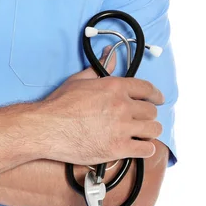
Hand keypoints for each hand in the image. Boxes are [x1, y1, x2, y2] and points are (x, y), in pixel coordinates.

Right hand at [30, 46, 163, 165]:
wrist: (47, 128)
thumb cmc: (59, 104)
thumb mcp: (79, 80)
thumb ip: (99, 68)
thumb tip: (109, 55)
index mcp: (114, 87)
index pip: (146, 89)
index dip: (156, 94)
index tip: (158, 99)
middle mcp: (122, 106)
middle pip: (151, 111)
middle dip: (147, 115)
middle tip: (142, 119)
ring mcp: (122, 128)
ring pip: (153, 130)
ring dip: (149, 132)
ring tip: (143, 134)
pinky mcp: (119, 148)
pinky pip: (146, 149)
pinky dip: (145, 149)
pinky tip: (139, 147)